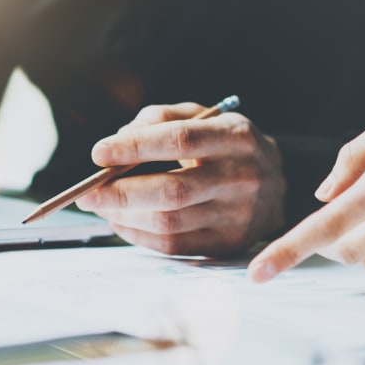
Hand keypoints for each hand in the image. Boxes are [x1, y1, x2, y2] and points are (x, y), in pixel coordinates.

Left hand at [75, 103, 286, 256]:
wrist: (278, 183)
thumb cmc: (227, 145)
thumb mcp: (204, 117)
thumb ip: (160, 118)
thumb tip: (117, 141)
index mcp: (237, 138)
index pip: (181, 140)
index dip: (136, 147)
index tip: (99, 153)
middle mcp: (242, 178)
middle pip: (172, 191)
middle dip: (120, 192)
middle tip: (86, 193)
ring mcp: (238, 216)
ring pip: (169, 222)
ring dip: (124, 216)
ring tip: (100, 205)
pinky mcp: (229, 244)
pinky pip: (174, 246)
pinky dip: (138, 236)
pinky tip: (122, 222)